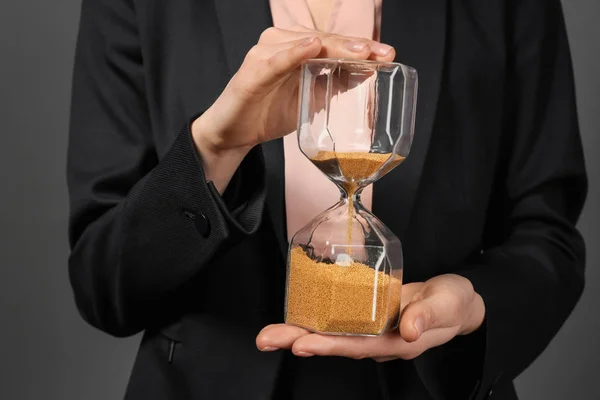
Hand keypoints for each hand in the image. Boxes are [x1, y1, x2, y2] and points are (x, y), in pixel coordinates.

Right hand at [193, 26, 394, 153]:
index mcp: (297, 48)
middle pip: (324, 40)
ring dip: (333, 47)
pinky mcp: (251, 72)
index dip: (362, 47)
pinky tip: (311, 47)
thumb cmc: (270, 111)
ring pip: (303, 45)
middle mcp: (280, 43)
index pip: (334, 43)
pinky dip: (293, 53)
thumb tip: (364, 78)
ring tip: (359, 51)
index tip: (388, 54)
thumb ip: (332, 86)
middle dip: (355, 46)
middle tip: (380, 53)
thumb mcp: (310, 100)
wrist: (235, 132)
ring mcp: (265, 54)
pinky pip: (275, 61)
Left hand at [256, 274, 484, 361]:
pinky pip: (337, 319)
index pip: (357, 346)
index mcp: (396, 341)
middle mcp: (378, 339)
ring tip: (269, 334)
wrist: (455, 302)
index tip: (301, 345)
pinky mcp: (366, 314)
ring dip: (299, 332)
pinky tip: (296, 315)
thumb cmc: (453, 303)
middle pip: (334, 343)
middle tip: (266, 340)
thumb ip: (429, 315)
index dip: (328, 346)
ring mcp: (370, 328)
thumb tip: (408, 329)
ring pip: (331, 333)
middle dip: (298, 342)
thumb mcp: (447, 304)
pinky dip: (315, 318)